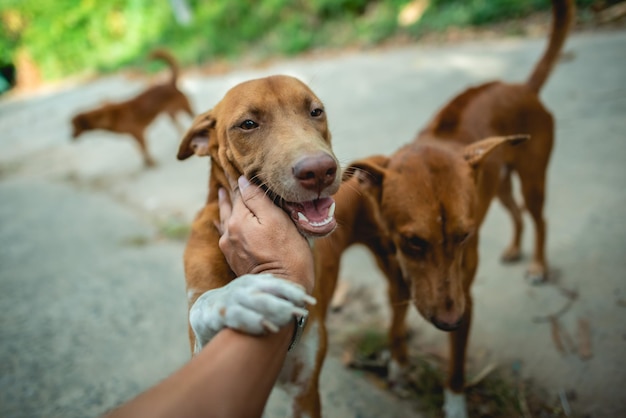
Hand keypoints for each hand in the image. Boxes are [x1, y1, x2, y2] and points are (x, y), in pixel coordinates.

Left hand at [218, 176, 314, 293]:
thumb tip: (243, 180)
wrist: (281, 292)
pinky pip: (227, 234)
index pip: (238, 191)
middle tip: (226, 171)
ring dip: (226, 205)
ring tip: (223, 192)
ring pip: (226, 219)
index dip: (237, 176)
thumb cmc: (288, 255)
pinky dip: (225, 222)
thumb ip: (258, 199)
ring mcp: (230, 248)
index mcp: (238, 219)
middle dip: (230, 190)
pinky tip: (221, 221)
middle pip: (229, 205)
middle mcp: (229, 232)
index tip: (231, 160)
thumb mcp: (278, 221)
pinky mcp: (235, 260)